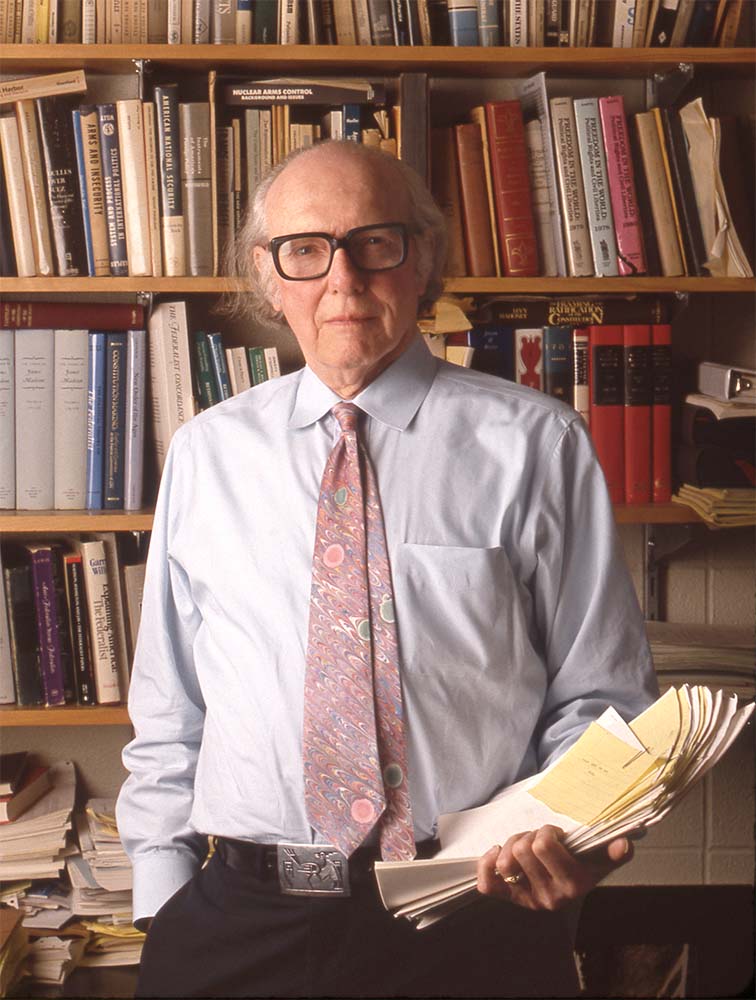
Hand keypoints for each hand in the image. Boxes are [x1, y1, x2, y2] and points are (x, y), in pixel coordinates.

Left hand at [476, 825, 632, 910]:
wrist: (570, 886)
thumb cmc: (583, 864)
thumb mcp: (600, 858)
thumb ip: (613, 851)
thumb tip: (624, 844)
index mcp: (574, 884)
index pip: (544, 845)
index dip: (547, 832)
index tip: (557, 835)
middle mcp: (551, 897)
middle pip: (522, 849)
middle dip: (529, 836)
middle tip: (539, 839)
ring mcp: (529, 900)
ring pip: (505, 862)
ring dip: (512, 845)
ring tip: (525, 845)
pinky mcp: (511, 900)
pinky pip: (487, 884)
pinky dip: (487, 863)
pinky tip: (498, 853)